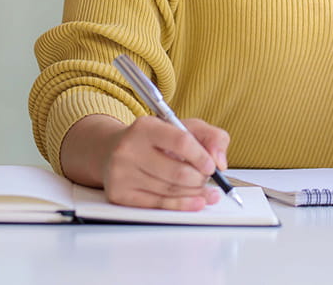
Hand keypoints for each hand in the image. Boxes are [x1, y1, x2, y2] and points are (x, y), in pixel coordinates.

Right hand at [63, 114, 230, 210]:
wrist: (112, 151)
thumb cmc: (153, 140)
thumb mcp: (183, 128)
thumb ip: (211, 136)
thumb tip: (220, 162)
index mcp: (145, 127)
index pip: (181, 141)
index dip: (202, 156)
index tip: (212, 166)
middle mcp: (129, 149)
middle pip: (177, 172)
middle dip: (199, 179)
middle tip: (207, 179)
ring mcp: (121, 173)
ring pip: (169, 190)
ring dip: (194, 193)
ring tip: (205, 191)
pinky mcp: (119, 194)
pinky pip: (157, 204)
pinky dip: (182, 205)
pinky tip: (196, 202)